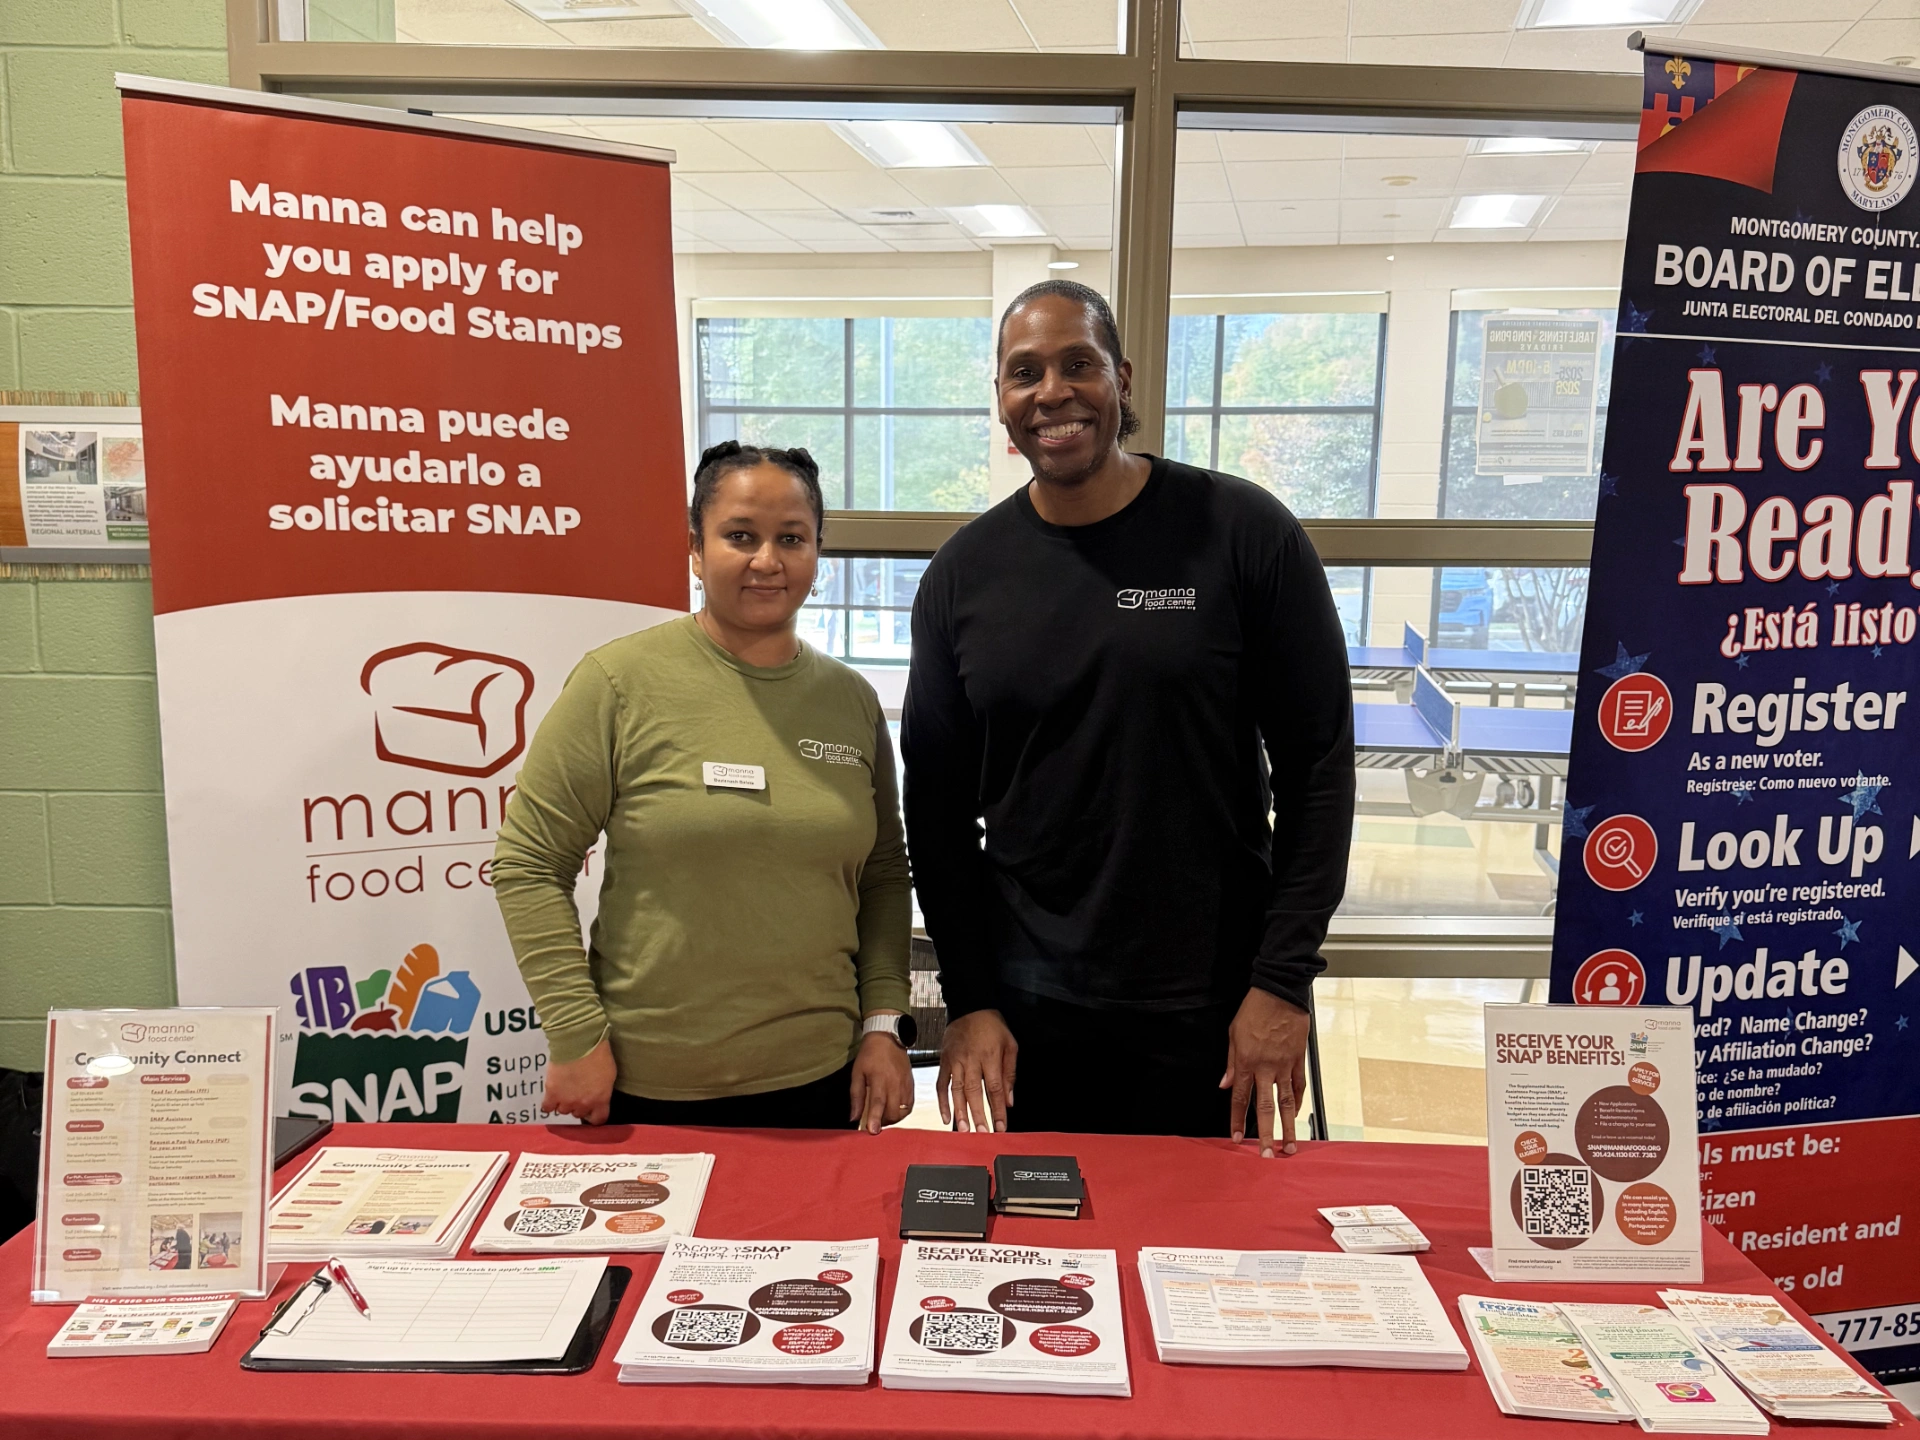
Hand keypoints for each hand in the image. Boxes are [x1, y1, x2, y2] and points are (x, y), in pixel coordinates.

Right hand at [542, 1036, 616, 1124]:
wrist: (579, 1043)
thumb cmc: (598, 1054)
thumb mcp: (609, 1075)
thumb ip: (603, 1090)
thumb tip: (599, 1095)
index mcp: (600, 1100)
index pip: (598, 1119)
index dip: (594, 1116)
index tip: (592, 1111)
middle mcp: (583, 1104)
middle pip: (579, 1113)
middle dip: (578, 1105)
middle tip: (577, 1092)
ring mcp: (566, 1100)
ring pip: (563, 1110)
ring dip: (564, 1102)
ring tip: (564, 1090)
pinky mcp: (552, 1093)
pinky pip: (547, 1107)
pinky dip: (549, 1104)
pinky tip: (551, 1097)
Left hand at [849, 1031, 914, 1133]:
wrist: (888, 1038)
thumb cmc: (870, 1054)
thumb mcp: (857, 1073)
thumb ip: (856, 1096)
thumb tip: (854, 1117)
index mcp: (879, 1078)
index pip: (878, 1102)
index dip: (876, 1118)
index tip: (873, 1130)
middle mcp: (895, 1082)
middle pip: (893, 1111)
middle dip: (884, 1121)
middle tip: (875, 1120)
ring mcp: (905, 1084)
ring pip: (902, 1111)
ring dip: (893, 1118)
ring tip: (884, 1114)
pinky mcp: (911, 1085)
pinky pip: (909, 1105)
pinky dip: (902, 1112)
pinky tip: (894, 1109)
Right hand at [936, 1010, 1016, 1132]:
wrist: (970, 1006)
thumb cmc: (992, 1025)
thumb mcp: (1010, 1044)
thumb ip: (1010, 1073)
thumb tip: (1009, 1100)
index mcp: (990, 1056)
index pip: (995, 1088)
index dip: (998, 1110)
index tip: (1001, 1126)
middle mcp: (971, 1060)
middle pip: (975, 1092)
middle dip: (979, 1115)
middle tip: (982, 1134)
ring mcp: (955, 1061)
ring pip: (957, 1090)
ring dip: (960, 1112)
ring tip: (964, 1130)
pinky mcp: (944, 1061)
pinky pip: (942, 1084)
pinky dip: (942, 1101)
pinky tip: (947, 1116)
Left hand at [1220, 988, 1309, 1157]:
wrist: (1279, 992)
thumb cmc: (1254, 1010)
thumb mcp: (1233, 1033)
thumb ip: (1231, 1062)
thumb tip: (1225, 1084)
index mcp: (1246, 1061)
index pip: (1240, 1098)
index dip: (1237, 1120)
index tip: (1236, 1138)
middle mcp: (1266, 1067)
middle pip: (1265, 1107)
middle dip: (1265, 1134)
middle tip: (1267, 1155)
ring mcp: (1285, 1065)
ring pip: (1286, 1102)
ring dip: (1288, 1126)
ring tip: (1289, 1146)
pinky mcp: (1298, 1059)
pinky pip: (1299, 1085)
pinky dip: (1298, 1101)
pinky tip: (1296, 1115)